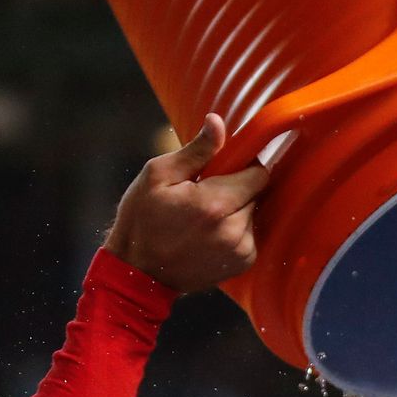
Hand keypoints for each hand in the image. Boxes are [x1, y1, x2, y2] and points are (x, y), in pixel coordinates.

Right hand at [104, 115, 269, 293]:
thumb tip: (218, 122)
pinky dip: (234, 231)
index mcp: (216, 204)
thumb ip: (196, 150)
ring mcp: (240, 251)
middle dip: (235, 189)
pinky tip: (207, 235)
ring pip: (252, 213)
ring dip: (234, 210)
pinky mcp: (242, 264)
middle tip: (203, 195)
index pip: (259, 173)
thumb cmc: (141, 220)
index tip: (221, 170)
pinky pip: (249, 234)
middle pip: (255, 193)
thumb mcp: (158, 175)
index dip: (242, 166)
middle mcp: (234, 231)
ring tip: (201, 219)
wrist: (138, 274)